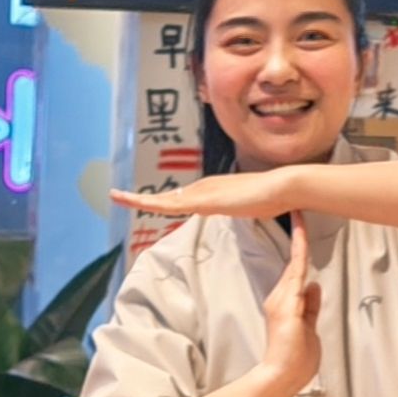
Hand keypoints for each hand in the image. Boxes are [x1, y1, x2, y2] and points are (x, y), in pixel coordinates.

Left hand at [111, 169, 302, 219]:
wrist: (281, 188)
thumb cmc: (271, 199)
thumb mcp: (248, 207)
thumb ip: (238, 207)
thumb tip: (239, 208)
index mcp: (210, 192)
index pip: (179, 200)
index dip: (160, 202)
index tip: (143, 203)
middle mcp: (202, 189)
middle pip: (166, 199)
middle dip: (141, 200)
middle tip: (116, 196)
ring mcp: (202, 194)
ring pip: (163, 200)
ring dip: (139, 200)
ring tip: (116, 197)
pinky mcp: (205, 200)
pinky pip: (172, 205)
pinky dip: (153, 204)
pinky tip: (139, 204)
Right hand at [252, 216, 320, 396]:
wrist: (281, 378)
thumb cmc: (295, 360)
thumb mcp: (309, 328)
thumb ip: (311, 306)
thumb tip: (314, 284)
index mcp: (286, 304)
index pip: (296, 272)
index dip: (300, 249)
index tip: (301, 226)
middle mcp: (281, 297)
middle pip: (295, 263)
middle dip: (299, 237)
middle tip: (300, 207)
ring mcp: (282, 300)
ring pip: (295, 264)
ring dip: (300, 239)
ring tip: (300, 214)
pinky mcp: (287, 305)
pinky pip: (297, 273)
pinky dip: (300, 253)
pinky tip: (301, 234)